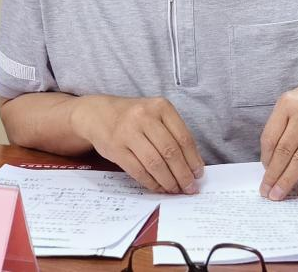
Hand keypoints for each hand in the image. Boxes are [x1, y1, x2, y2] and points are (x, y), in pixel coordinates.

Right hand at [72, 96, 203, 193]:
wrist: (98, 114)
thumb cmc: (133, 117)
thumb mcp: (155, 114)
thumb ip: (172, 133)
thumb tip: (192, 165)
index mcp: (161, 106)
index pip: (183, 137)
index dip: (193, 159)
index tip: (199, 174)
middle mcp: (145, 117)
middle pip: (170, 152)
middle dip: (183, 174)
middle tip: (190, 187)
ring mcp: (128, 132)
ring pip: (155, 163)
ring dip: (168, 181)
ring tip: (176, 190)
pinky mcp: (116, 149)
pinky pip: (138, 171)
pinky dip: (151, 182)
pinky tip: (159, 187)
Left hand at [259, 66, 297, 200]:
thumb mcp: (296, 97)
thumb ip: (283, 121)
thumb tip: (271, 155)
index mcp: (289, 102)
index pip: (271, 136)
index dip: (265, 158)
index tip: (263, 171)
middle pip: (285, 151)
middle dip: (273, 175)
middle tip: (266, 192)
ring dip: (288, 180)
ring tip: (279, 195)